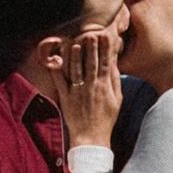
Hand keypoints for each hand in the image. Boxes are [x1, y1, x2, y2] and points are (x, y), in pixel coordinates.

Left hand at [57, 31, 121, 147]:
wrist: (91, 138)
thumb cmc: (106, 119)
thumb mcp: (117, 99)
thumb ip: (115, 81)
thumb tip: (113, 64)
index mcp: (104, 86)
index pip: (106, 63)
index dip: (106, 49)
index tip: (106, 36)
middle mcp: (91, 87)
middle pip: (91, 63)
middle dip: (91, 48)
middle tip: (91, 34)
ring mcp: (77, 92)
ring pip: (76, 70)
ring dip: (76, 56)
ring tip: (75, 43)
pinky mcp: (66, 98)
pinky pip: (60, 82)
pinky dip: (58, 70)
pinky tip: (56, 59)